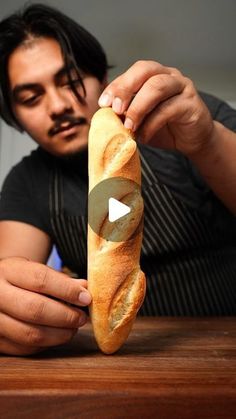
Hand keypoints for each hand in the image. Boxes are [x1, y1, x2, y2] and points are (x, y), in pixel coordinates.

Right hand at [0, 257, 90, 354]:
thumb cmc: (19, 280)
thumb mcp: (34, 270)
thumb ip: (59, 279)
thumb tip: (84, 288)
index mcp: (8, 271)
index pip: (41, 280)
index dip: (67, 290)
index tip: (86, 298)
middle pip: (35, 309)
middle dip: (66, 316)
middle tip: (82, 317)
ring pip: (30, 333)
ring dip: (59, 334)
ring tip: (73, 328)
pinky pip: (25, 348)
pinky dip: (46, 344)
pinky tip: (56, 336)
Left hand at [99, 60, 213, 155]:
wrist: (193, 140)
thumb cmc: (165, 127)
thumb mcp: (141, 119)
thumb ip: (126, 113)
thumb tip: (104, 117)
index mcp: (155, 75)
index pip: (133, 72)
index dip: (116, 85)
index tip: (103, 103)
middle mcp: (169, 75)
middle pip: (145, 70)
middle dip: (125, 88)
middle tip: (115, 109)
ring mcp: (182, 87)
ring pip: (157, 87)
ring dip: (138, 107)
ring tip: (129, 126)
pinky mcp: (191, 104)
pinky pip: (168, 109)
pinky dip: (152, 124)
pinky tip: (144, 136)